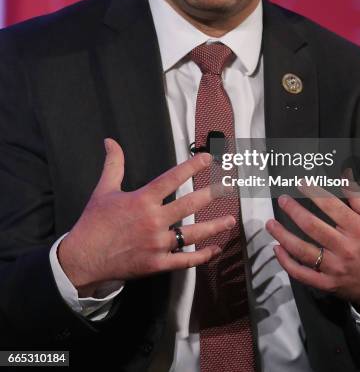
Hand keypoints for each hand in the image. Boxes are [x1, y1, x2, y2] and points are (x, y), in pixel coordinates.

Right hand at [58, 138, 233, 295]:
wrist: (83, 259)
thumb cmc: (94, 222)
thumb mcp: (104, 190)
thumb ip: (113, 164)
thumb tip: (110, 141)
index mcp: (142, 200)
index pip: (172, 178)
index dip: (191, 167)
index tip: (208, 158)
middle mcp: (153, 220)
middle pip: (189, 205)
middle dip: (212, 194)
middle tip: (229, 187)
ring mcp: (157, 244)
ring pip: (193, 234)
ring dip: (214, 226)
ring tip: (230, 219)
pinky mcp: (157, 264)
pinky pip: (185, 260)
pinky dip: (203, 255)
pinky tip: (215, 248)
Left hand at [265, 176, 359, 316]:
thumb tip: (344, 175)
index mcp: (358, 229)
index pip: (331, 206)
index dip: (314, 192)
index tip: (300, 182)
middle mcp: (345, 248)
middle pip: (312, 227)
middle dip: (293, 211)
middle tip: (282, 200)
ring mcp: (334, 268)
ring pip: (302, 251)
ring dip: (283, 236)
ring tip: (270, 224)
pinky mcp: (328, 284)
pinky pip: (302, 275)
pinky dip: (287, 263)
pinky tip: (277, 249)